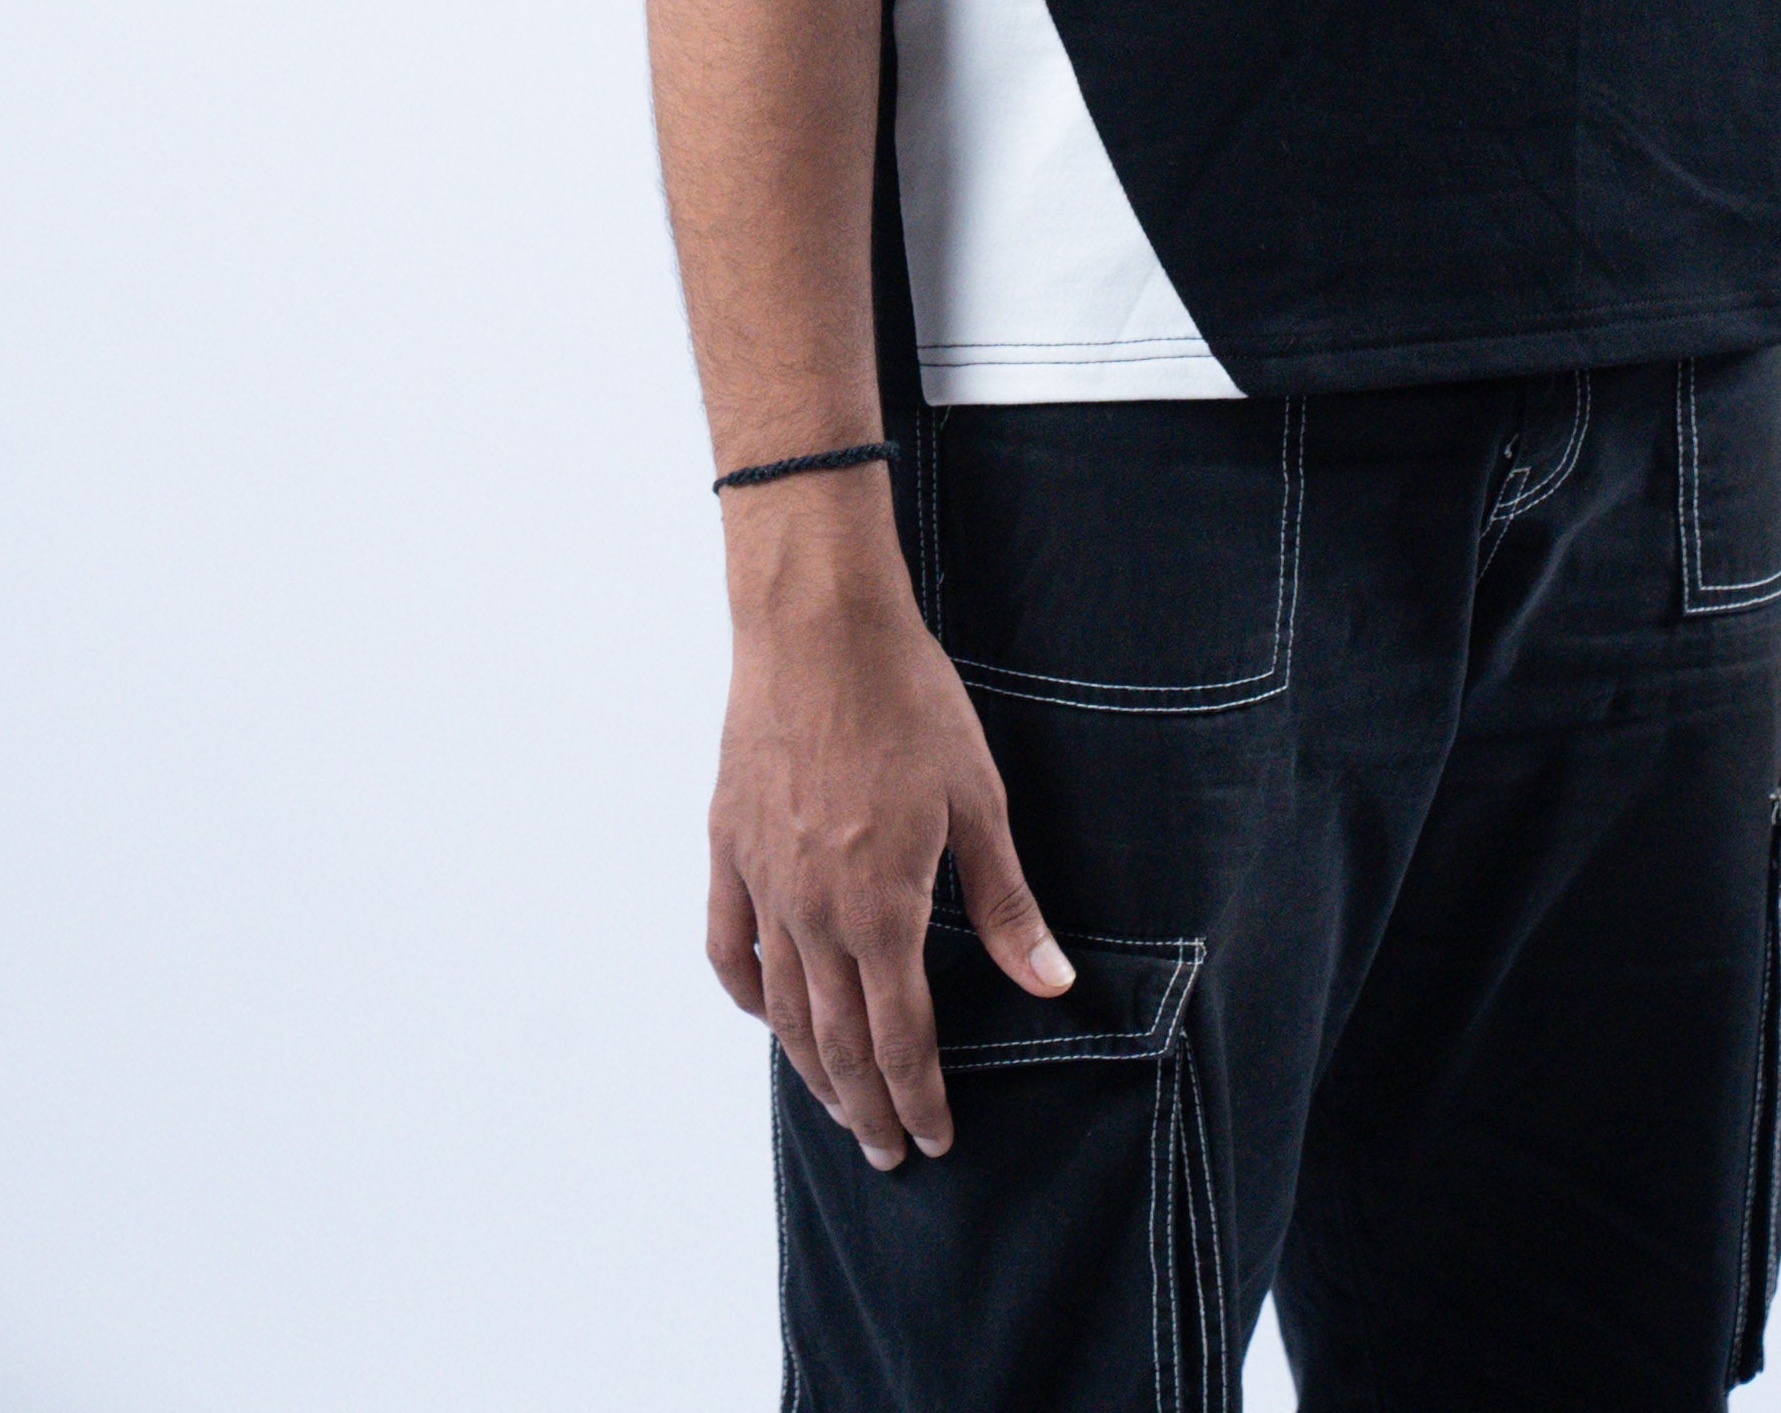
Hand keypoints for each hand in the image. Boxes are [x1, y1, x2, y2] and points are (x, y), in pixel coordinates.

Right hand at [707, 482, 1073, 1171]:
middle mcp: (814, 914)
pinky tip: (769, 1016)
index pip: (900, 1037)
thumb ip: (1006, 904)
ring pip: (783, 1010)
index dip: (918, 1097)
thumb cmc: (910, 701)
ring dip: (812, 1071)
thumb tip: (1052, 984)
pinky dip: (750, 995)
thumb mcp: (979, 801)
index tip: (934, 1140)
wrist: (819, 627)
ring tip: (838, 1107)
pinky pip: (730, 948)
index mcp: (881, 909)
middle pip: (838, 1042)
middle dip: (868, 1107)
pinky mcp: (729, 848)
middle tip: (888, 1154)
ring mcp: (764, 884)